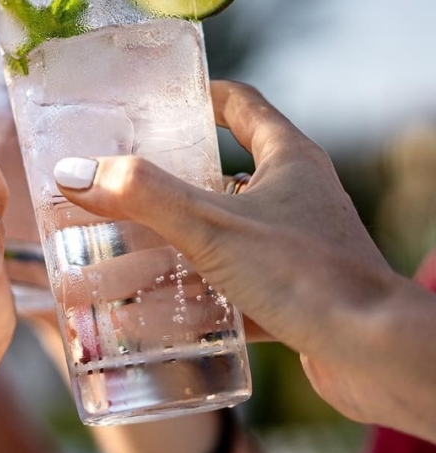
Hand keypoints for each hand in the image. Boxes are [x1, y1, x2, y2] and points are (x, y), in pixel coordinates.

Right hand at [53, 81, 398, 424]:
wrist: (376, 356)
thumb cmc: (308, 276)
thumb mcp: (213, 227)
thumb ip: (144, 196)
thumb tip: (76, 171)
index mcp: (289, 161)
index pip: (243, 107)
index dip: (202, 96)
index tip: (159, 101)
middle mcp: (298, 198)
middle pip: (229, 172)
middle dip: (175, 179)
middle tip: (122, 183)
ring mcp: (299, 248)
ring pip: (230, 234)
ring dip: (183, 240)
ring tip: (127, 247)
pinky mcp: (295, 295)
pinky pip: (237, 286)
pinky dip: (201, 295)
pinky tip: (162, 311)